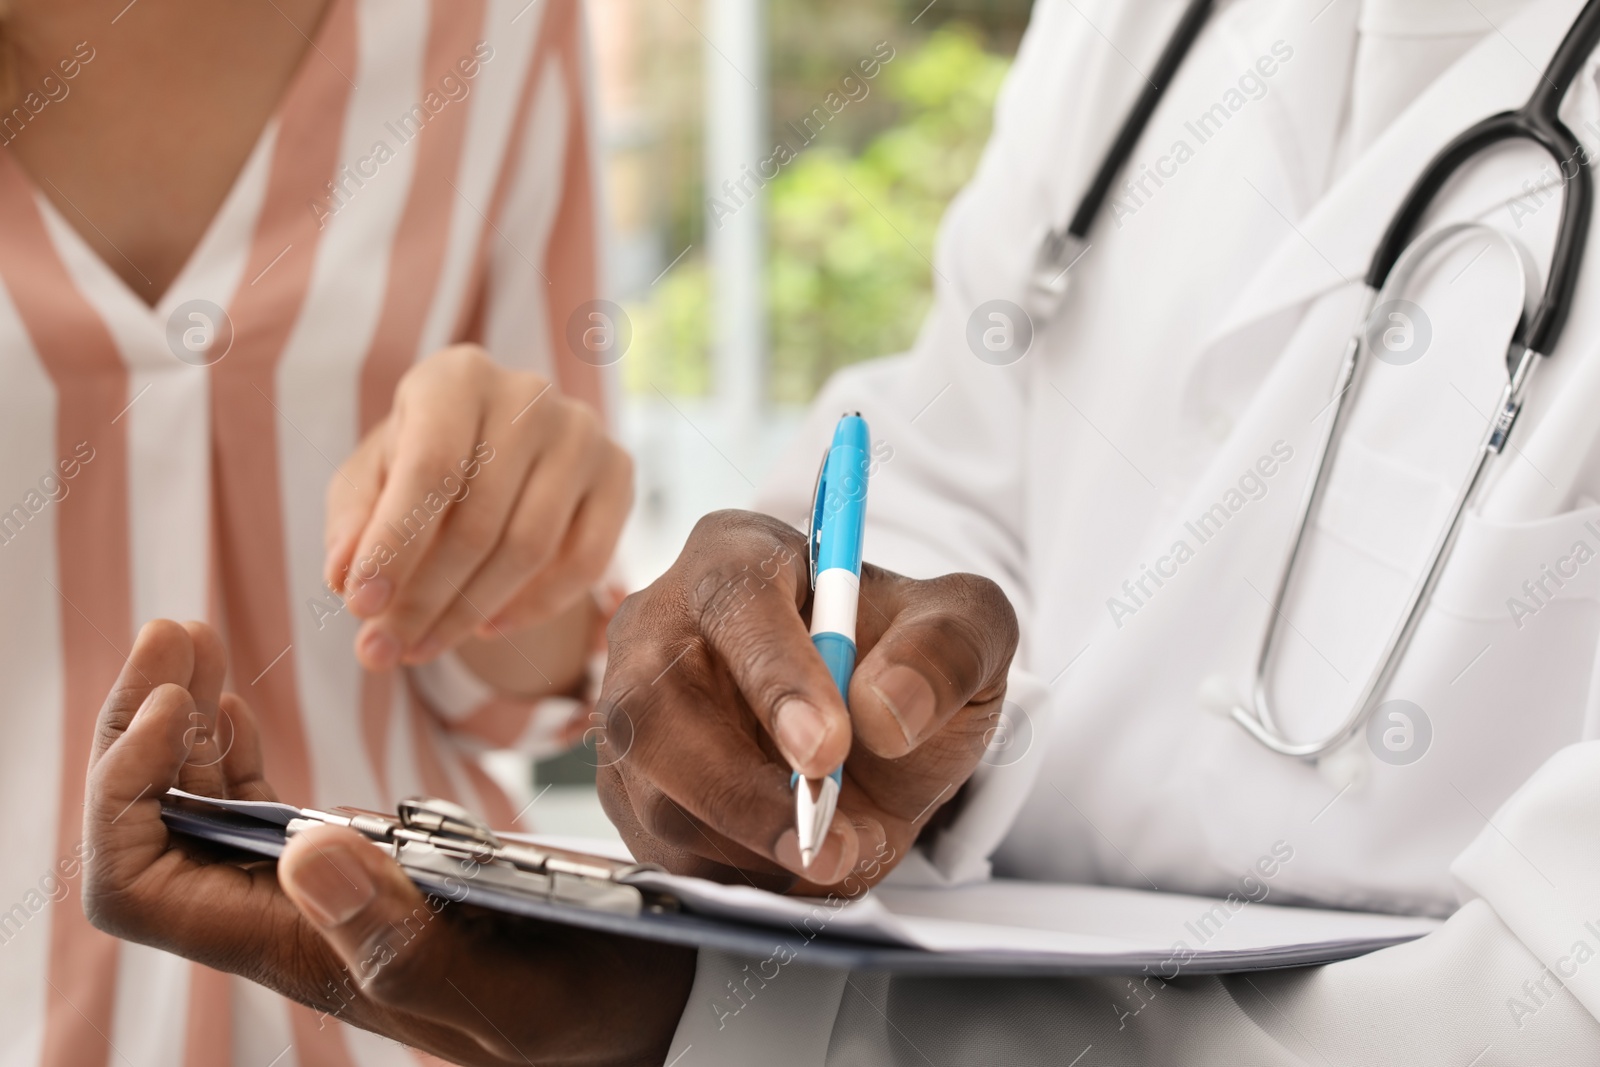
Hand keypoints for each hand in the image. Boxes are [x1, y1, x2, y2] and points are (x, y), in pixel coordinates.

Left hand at [83, 619, 692, 1065]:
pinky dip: (228, 742)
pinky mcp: (354, 864)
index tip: (173, 703)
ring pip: (194, 810)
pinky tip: (233, 702)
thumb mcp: (512, 992)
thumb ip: (405, 940)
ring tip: (193, 636)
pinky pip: (252, 805)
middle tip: (174, 631)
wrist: (631, 1008)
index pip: (140, 888)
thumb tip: (303, 849)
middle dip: (137, 731)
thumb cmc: (585, 1007)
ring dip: (177, 721)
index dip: (124, 794)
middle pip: (150, 833)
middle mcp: (288, 922)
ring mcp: (314, 891)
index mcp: (303, 954)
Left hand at [324, 345, 632, 672]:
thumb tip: (345, 576)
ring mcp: (582, 431)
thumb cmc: (421, 462)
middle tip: (383, 651)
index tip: (361, 607)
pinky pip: (587, 560)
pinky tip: (489, 627)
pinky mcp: (619, 470)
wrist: (499, 449)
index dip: (395, 544)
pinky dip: (537, 607)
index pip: (431, 468)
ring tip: (422, 647)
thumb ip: (353, 522)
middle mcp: (528, 393)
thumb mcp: (371, 480)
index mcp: (456, 377)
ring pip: (531, 547)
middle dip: (425, 599)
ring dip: (471, 613)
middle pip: (480, 520)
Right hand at [595, 510, 1017, 891]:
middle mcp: (662, 625)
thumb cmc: (907, 661)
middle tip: (832, 842)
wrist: (880, 734)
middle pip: (659, 705)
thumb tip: (883, 708)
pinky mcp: (630, 788)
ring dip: (754, 842)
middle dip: (746, 789)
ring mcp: (633, 712)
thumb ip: (947, 649)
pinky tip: (797, 859)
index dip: (775, 677)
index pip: (734, 601)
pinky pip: (662, 850)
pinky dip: (739, 874)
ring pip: (656, 791)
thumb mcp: (969, 631)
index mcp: (737, 556)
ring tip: (843, 848)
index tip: (828, 751)